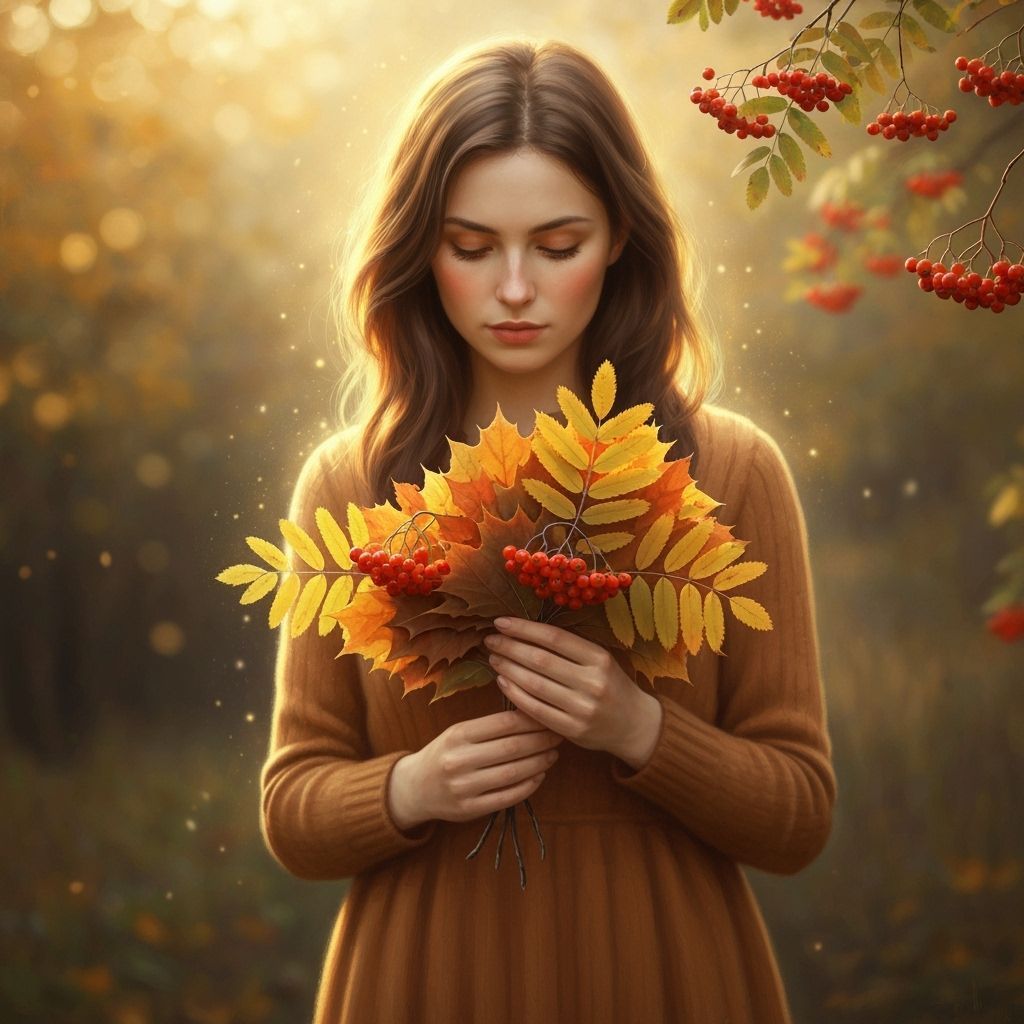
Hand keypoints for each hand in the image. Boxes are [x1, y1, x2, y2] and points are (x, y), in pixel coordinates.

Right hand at [402, 709, 563, 825]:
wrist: (414, 787)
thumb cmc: (444, 753)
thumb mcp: (458, 732)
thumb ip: (489, 726)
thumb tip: (531, 715)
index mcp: (458, 734)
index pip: (504, 723)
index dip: (531, 720)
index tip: (548, 717)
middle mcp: (459, 760)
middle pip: (511, 748)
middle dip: (540, 740)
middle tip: (558, 735)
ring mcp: (464, 787)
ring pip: (512, 773)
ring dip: (539, 763)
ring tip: (553, 754)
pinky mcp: (469, 809)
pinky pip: (507, 797)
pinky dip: (528, 786)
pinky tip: (540, 776)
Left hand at [483, 616, 647, 758]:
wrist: (634, 725)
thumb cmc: (610, 685)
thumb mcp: (600, 660)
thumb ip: (569, 648)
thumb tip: (525, 631)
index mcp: (599, 658)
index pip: (554, 638)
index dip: (524, 628)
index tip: (501, 622)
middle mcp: (593, 682)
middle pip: (540, 660)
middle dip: (510, 647)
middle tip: (491, 640)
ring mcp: (583, 708)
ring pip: (535, 684)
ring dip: (508, 668)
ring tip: (493, 658)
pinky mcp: (573, 730)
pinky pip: (535, 709)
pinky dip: (514, 694)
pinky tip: (502, 681)